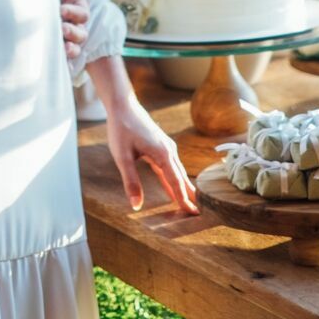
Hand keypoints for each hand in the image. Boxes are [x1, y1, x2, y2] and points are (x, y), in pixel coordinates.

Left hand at [56, 0, 88, 61]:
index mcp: (75, 6)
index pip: (82, 13)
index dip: (74, 13)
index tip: (61, 9)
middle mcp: (72, 23)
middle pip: (81, 34)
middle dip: (73, 33)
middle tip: (62, 29)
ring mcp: (64, 36)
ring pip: (75, 47)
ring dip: (71, 49)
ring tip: (64, 48)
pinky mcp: (53, 46)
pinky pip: (62, 60)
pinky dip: (63, 65)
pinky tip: (60, 70)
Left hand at [106, 96, 198, 214]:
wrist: (123, 104)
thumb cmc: (121, 129)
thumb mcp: (122, 157)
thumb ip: (131, 181)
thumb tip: (136, 206)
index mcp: (163, 154)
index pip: (176, 182)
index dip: (183, 200)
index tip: (192, 214)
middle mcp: (169, 150)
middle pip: (181, 177)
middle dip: (188, 196)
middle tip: (197, 213)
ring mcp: (166, 147)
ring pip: (177, 171)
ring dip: (183, 187)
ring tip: (190, 203)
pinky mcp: (161, 145)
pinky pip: (170, 166)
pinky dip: (174, 178)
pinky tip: (173, 187)